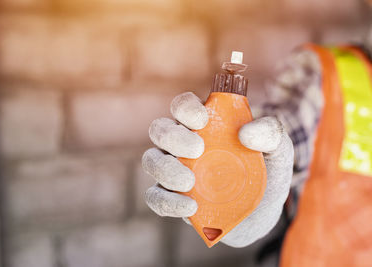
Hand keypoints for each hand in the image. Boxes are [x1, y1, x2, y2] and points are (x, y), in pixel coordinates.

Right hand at [142, 92, 292, 246]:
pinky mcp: (172, 198)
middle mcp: (183, 144)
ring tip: (190, 182)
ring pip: (151, 160)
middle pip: (159, 130)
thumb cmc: (265, 172)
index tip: (202, 119)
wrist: (262, 212)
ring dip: (166, 169)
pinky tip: (190, 206)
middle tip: (197, 149)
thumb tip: (246, 133)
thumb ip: (271, 133)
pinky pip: (155, 197)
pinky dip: (167, 201)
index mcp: (204, 124)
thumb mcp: (278, 150)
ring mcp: (174, 171)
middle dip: (173, 137)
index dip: (185, 107)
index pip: (182, 105)